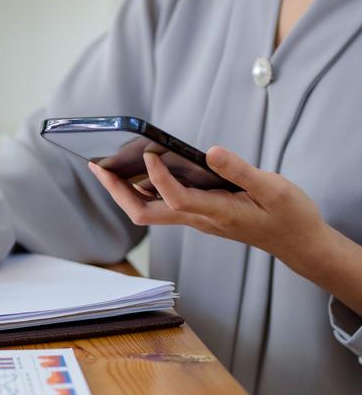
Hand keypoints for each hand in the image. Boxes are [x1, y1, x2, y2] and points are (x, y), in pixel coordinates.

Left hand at [88, 146, 325, 263]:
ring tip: (106, 164)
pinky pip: (162, 205)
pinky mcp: (199, 215)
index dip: (158, 177)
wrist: (298, 242)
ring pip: (149, 210)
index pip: (176, 198)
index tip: (149, 153)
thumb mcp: (273, 188)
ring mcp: (196, 219)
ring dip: (124, 190)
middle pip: (144, 212)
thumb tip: (211, 152)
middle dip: (117, 191)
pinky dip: (144, 189)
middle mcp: (199, 219)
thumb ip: (241, 171)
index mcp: (217, 213)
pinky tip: (139, 169)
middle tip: (97, 165)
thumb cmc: (288, 216)